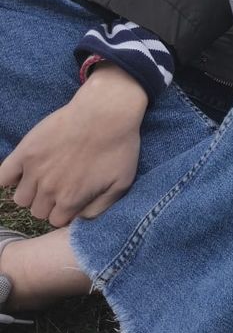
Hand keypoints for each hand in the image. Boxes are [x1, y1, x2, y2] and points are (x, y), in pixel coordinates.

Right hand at [0, 64, 145, 225]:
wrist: (106, 112)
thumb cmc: (119, 146)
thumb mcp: (121, 183)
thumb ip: (99, 208)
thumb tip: (81, 220)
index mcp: (70, 199)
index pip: (56, 220)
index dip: (65, 211)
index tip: (71, 199)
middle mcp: (48, 189)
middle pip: (38, 211)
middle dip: (50, 203)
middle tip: (61, 186)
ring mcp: (34, 171)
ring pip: (21, 199)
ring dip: (32, 193)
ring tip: (46, 179)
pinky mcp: (24, 152)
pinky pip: (3, 176)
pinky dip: (10, 178)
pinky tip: (24, 172)